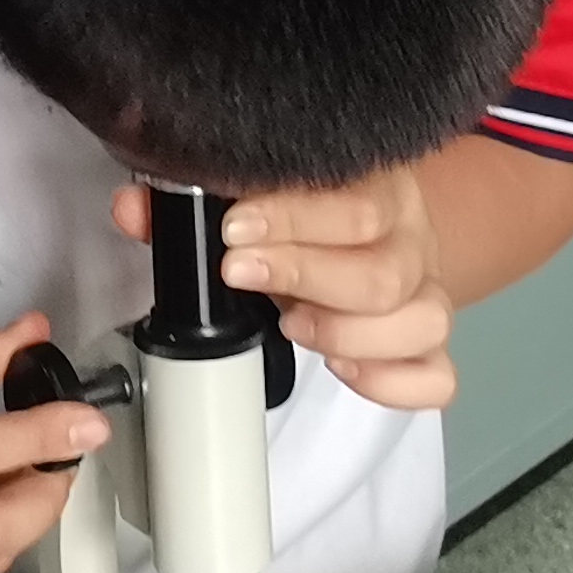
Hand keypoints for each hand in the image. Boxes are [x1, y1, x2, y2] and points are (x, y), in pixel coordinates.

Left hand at [119, 172, 454, 410]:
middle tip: (241, 275)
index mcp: (378, 188)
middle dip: (305, 277)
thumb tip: (134, 208)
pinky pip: (438, 378)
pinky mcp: (426, 346)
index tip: (234, 232)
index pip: (354, 203)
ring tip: (294, 324)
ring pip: (424, 322)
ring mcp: (427, 295)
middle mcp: (411, 240)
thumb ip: (194, 201)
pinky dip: (394, 384)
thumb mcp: (257, 197)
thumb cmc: (309, 214)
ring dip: (350, 333)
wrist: (373, 225)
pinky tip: (344, 370)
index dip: (293, 219)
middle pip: (385, 273)